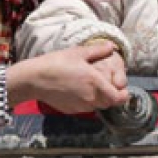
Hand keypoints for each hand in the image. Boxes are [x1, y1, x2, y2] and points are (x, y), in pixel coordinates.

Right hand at [7, 40, 129, 112]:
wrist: (34, 79)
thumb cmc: (56, 63)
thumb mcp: (78, 53)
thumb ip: (98, 51)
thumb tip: (112, 46)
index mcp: (95, 82)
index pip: (117, 97)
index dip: (123, 95)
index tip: (122, 89)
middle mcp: (90, 97)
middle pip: (109, 103)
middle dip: (111, 95)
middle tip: (107, 85)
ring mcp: (80, 106)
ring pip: (97, 106)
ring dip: (99, 99)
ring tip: (92, 86)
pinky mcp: (71, 110)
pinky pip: (85, 108)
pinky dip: (86, 102)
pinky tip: (78, 91)